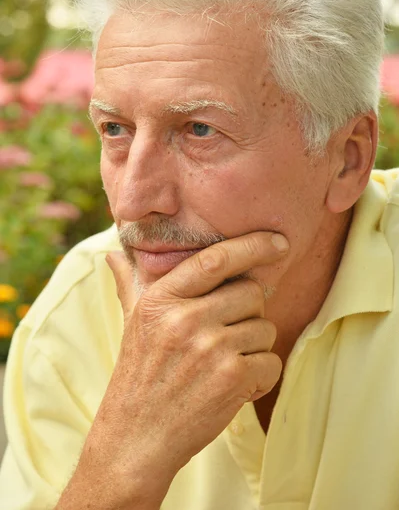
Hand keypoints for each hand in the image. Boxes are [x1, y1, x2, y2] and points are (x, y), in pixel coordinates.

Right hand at [87, 232, 287, 503]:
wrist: (136, 439)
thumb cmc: (138, 375)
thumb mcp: (131, 323)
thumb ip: (130, 283)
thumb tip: (114, 253)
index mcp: (162, 298)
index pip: (216, 259)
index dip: (252, 245)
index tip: (278, 241)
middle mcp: (186, 317)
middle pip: (251, 292)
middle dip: (248, 312)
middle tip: (227, 335)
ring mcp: (210, 348)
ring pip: (265, 328)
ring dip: (254, 347)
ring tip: (224, 365)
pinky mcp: (232, 378)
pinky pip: (271, 362)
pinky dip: (261, 376)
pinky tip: (235, 387)